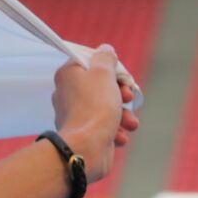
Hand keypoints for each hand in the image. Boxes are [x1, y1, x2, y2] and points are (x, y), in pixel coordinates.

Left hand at [52, 44, 139, 182]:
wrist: (86, 148)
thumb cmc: (94, 108)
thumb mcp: (103, 74)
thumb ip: (105, 59)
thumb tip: (105, 50)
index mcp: (68, 75)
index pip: (92, 63)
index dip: (111, 70)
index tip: (122, 78)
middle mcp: (68, 93)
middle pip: (103, 86)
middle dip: (121, 95)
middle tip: (127, 99)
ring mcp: (77, 114)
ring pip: (108, 109)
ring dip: (124, 116)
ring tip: (129, 123)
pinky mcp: (86, 133)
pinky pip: (106, 128)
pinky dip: (116, 132)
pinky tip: (118, 137)